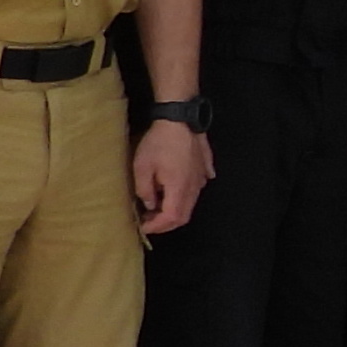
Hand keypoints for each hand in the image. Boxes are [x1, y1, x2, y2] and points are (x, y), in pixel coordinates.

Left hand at [132, 119, 212, 236]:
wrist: (180, 119)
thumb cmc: (159, 142)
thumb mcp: (142, 167)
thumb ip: (145, 191)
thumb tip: (150, 204)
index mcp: (179, 189)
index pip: (171, 218)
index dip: (156, 227)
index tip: (143, 227)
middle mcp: (194, 187)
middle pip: (184, 215)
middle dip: (166, 223)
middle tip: (149, 221)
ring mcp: (201, 177)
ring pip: (191, 203)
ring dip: (175, 209)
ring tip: (158, 206)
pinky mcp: (204, 167)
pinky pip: (198, 186)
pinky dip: (187, 194)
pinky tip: (178, 188)